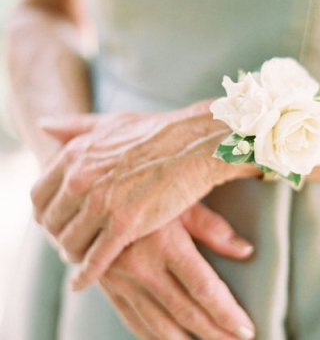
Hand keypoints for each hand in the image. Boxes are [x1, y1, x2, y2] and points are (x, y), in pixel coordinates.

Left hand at [31, 101, 260, 290]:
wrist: (197, 143)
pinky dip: (87, 274)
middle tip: (71, 242)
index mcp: (76, 155)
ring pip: (69, 243)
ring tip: (82, 258)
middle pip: (51, 223)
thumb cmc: (160, 131)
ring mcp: (102, 202)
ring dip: (73, 255)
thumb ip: (77, 126)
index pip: (39, 196)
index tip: (59, 221)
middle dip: (59, 235)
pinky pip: (94, 259)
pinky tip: (85, 281)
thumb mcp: (113, 121)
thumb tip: (44, 126)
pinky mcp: (125, 224)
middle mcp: (81, 178)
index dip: (47, 213)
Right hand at [100, 203, 255, 339]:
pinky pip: (134, 322)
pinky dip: (154, 338)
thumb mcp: (181, 203)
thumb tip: (245, 251)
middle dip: (215, 333)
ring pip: (159, 326)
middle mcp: (143, 267)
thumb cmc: (147, 193)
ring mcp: (123, 281)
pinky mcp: (110, 288)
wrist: (97, 198)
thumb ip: (213, 228)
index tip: (246, 329)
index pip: (203, 288)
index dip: (227, 313)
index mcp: (165, 244)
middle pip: (186, 312)